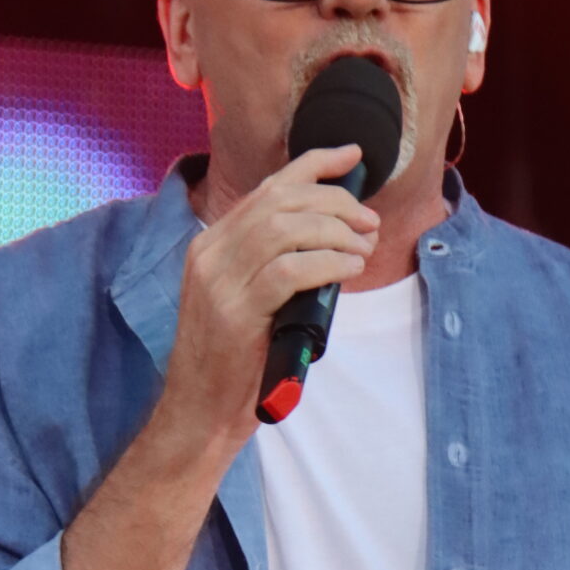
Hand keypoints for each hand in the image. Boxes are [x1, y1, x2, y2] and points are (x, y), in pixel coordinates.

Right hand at [157, 146, 379, 453]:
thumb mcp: (248, 299)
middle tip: (368, 222)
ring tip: (363, 249)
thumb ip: (273, 264)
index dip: (313, 165)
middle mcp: (210, 254)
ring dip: (335, 232)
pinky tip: (349, 269)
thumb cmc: (233, 361)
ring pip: (284, 229)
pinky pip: (289, 271)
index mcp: (210, 245)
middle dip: (333, 201)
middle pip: (279, 201)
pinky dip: (327, 263)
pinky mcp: (235, 313)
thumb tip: (332, 236)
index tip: (352, 156)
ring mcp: (219, 283)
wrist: (200, 412)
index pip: (266, 188)